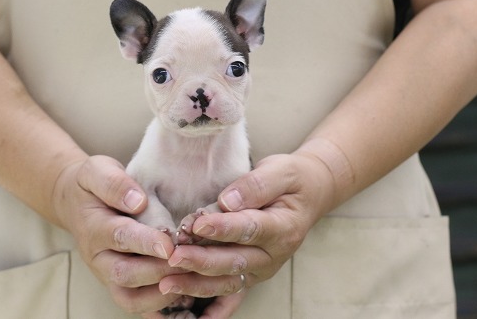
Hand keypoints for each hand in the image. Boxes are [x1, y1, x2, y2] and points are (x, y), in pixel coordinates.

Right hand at [52, 155, 183, 313]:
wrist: (74, 203)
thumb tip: (137, 201)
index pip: (120, 237)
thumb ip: (114, 183)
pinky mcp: (118, 285)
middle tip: (187, 263)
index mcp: (94, 227)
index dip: (145, 242)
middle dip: (157, 271)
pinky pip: (135, 305)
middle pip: (125, 274)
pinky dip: (158, 307)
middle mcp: (99, 257)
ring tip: (188, 282)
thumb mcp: (97, 171)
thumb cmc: (92, 185)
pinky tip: (184, 297)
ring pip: (129, 298)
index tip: (169, 244)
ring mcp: (107, 275)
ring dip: (159, 295)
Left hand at [159, 141, 348, 314]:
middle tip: (174, 257)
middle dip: (202, 261)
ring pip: (227, 281)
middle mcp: (274, 254)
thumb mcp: (282, 171)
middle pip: (234, 261)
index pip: (250, 229)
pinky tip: (189, 310)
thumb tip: (227, 201)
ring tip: (168, 282)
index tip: (197, 224)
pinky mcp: (251, 274)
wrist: (309, 194)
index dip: (223, 228)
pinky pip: (229, 293)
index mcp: (283, 227)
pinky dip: (209, 304)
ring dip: (197, 283)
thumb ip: (256, 185)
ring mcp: (262, 268)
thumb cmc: (292, 180)